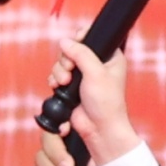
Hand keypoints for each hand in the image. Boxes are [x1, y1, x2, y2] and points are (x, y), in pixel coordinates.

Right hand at [51, 39, 139, 165]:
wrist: (99, 128)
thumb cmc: (106, 102)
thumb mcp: (96, 72)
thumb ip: (81, 53)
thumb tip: (64, 41)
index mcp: (110, 57)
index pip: (94, 37)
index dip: (82, 37)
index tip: (76, 42)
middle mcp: (96, 64)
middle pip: (73, 48)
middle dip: (66, 58)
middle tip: (70, 69)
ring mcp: (83, 76)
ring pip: (63, 62)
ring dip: (59, 71)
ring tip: (64, 82)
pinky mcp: (71, 87)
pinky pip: (57, 75)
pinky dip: (55, 79)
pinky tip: (58, 86)